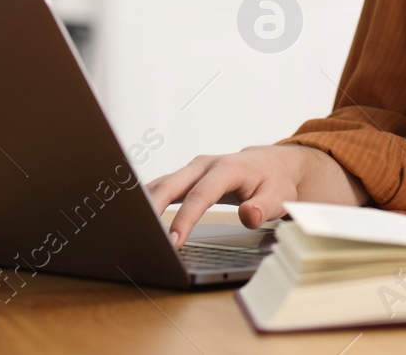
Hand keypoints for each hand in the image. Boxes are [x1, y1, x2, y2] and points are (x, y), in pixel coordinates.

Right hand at [145, 144, 341, 247]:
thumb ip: (264, 207)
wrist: (273, 165)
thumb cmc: (275, 182)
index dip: (185, 218)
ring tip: (127, 226)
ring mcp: (193, 169)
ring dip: (144, 203)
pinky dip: (148, 201)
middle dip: (152, 206)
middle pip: (172, 183)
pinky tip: (133, 217)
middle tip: (138, 232)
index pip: (201, 195)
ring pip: (162, 183)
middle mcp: (205, 165)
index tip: (173, 241)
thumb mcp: (279, 197)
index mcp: (227, 168)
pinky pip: (163, 187)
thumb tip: (247, 215)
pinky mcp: (187, 177)